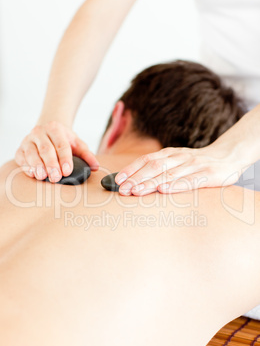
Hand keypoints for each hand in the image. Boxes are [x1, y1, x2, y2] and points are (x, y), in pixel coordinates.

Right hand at [15, 121, 98, 181]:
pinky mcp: (19, 149)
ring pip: (31, 153)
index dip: (65, 159)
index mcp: (55, 129)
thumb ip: (87, 155)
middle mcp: (40, 132)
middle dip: (51, 165)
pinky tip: (32, 174)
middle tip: (56, 178)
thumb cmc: (63, 140)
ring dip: (37, 166)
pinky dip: (26, 166)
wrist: (46, 130)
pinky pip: (21, 158)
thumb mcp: (77, 144)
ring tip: (43, 177)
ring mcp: (28, 140)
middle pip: (46, 149)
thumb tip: (96, 166)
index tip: (67, 171)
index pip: (61, 145)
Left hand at [115, 145, 245, 195]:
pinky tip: (163, 190)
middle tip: (122, 189)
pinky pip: (189, 181)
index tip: (117, 180)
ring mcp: (193, 165)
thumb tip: (135, 180)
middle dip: (136, 178)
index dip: (131, 169)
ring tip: (136, 191)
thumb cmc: (197, 163)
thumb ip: (160, 168)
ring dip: (150, 183)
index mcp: (170, 154)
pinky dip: (175, 185)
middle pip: (154, 167)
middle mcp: (179, 158)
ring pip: (168, 174)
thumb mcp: (177, 161)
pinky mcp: (207, 174)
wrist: (228, 156)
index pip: (146, 160)